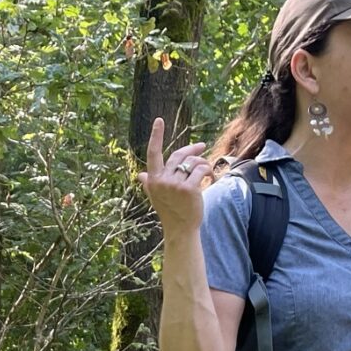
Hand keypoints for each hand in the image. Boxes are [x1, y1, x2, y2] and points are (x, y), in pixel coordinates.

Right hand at [136, 117, 212, 234]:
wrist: (180, 229)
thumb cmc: (170, 212)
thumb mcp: (157, 196)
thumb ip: (150, 183)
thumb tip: (140, 175)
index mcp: (153, 180)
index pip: (153, 153)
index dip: (156, 136)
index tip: (159, 121)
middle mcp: (162, 180)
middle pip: (179, 155)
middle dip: (193, 149)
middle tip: (202, 146)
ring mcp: (175, 185)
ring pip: (193, 162)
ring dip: (202, 164)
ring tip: (206, 172)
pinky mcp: (189, 189)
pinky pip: (201, 170)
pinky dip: (208, 172)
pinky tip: (209, 179)